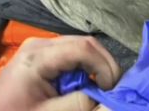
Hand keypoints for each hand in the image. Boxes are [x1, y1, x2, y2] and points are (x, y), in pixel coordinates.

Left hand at [0, 36, 120, 110]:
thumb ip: (78, 105)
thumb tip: (106, 98)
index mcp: (37, 57)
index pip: (82, 48)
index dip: (104, 65)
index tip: (111, 89)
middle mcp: (39, 44)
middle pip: (83, 43)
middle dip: (102, 65)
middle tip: (111, 89)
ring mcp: (39, 46)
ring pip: (79, 47)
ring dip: (94, 66)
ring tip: (98, 88)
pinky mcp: (40, 54)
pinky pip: (69, 54)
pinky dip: (82, 68)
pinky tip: (83, 85)